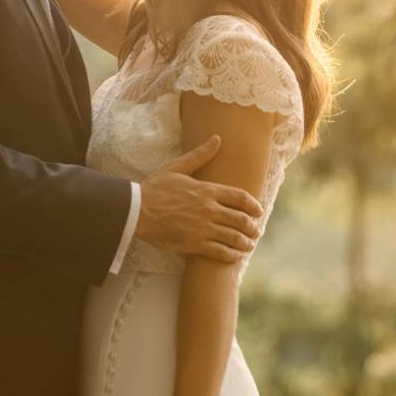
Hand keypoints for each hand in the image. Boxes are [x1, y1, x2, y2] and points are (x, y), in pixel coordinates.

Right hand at [134, 136, 263, 263]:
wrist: (136, 211)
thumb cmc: (154, 188)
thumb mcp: (176, 168)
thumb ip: (199, 155)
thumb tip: (217, 139)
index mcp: (207, 190)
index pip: (241, 198)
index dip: (254, 206)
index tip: (259, 211)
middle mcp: (209, 209)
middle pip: (242, 220)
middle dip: (252, 227)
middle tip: (256, 231)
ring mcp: (203, 228)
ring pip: (234, 238)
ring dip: (246, 243)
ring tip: (249, 245)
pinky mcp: (195, 245)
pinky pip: (220, 252)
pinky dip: (232, 256)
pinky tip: (235, 257)